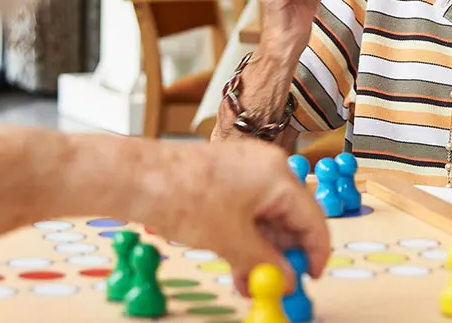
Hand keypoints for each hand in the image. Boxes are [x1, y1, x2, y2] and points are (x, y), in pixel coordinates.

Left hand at [137, 139, 330, 296]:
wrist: (137, 177)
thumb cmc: (182, 196)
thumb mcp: (231, 240)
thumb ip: (265, 264)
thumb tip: (286, 281)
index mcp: (277, 176)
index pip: (313, 219)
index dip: (314, 254)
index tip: (309, 279)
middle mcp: (267, 166)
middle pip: (291, 218)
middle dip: (283, 255)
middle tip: (273, 284)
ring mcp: (245, 169)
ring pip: (267, 217)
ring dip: (261, 251)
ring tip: (247, 281)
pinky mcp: (226, 175)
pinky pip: (247, 210)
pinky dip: (245, 236)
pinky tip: (235, 261)